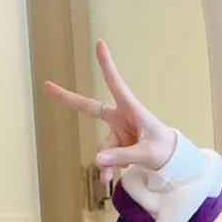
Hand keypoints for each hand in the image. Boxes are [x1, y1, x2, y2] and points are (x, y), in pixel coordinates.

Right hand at [45, 41, 176, 187]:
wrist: (174, 162)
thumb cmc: (164, 150)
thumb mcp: (146, 154)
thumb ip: (122, 156)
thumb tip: (97, 159)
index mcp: (131, 110)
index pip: (115, 84)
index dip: (107, 65)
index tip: (100, 43)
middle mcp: (121, 118)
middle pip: (90, 108)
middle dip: (68, 99)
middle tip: (47, 86)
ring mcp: (118, 131)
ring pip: (102, 146)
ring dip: (105, 162)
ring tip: (109, 177)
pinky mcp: (117, 145)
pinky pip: (106, 157)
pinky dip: (107, 167)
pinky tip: (111, 178)